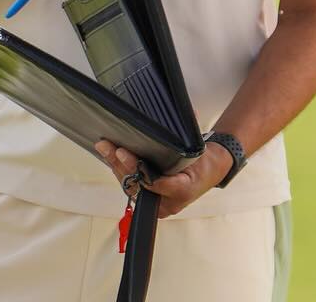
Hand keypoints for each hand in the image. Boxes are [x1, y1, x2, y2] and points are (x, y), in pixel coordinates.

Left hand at [94, 139, 232, 218]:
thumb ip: (190, 137)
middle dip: (121, 165)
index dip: (137, 169)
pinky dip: (120, 169)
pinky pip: (131, 184)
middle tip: (111, 147)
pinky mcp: (147, 195)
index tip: (124, 154)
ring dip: (116, 166)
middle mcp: (165, 202)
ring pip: (130, 185)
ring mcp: (155, 200)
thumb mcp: (199, 152)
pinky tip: (110, 156)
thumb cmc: (206, 164)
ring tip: (105, 148)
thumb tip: (188, 112)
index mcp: (181, 192)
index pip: (153, 182)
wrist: (209, 172)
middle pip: (137, 185)